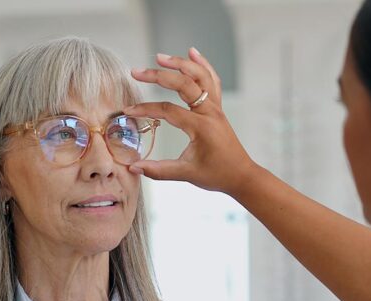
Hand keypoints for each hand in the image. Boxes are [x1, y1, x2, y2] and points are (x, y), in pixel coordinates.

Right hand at [127, 48, 262, 195]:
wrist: (241, 176)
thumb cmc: (217, 175)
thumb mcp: (187, 174)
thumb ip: (159, 170)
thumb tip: (133, 167)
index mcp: (201, 127)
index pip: (168, 110)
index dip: (146, 109)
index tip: (129, 111)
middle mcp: (210, 113)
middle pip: (183, 84)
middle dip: (158, 76)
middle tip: (137, 72)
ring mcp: (215, 108)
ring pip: (200, 76)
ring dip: (181, 64)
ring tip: (161, 57)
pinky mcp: (217, 108)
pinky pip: (211, 81)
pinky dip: (202, 65)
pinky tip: (192, 53)